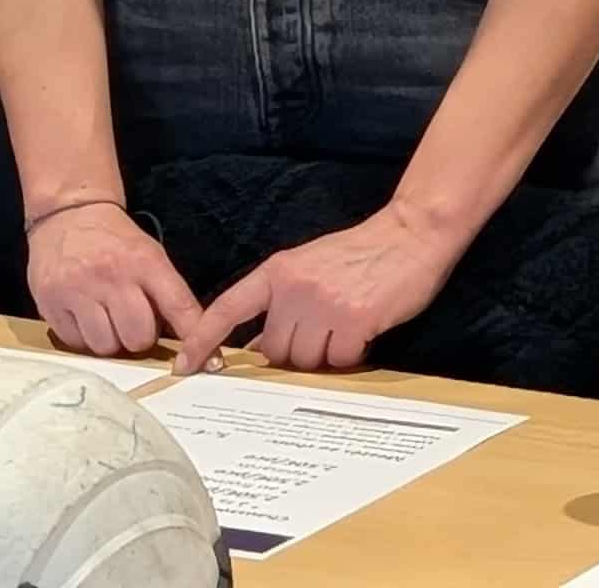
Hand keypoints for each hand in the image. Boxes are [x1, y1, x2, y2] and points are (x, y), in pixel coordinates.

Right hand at [26, 201, 199, 359]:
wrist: (69, 215)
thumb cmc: (116, 241)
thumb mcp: (149, 255)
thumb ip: (167, 293)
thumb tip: (190, 339)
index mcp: (145, 261)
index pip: (177, 305)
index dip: (193, 336)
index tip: (205, 360)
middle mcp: (112, 276)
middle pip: (138, 337)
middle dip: (139, 338)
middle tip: (132, 323)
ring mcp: (77, 291)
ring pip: (106, 347)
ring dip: (110, 341)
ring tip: (107, 319)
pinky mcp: (50, 305)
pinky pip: (76, 345)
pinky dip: (84, 338)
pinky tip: (83, 317)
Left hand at [181, 197, 460, 372]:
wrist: (412, 233)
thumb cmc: (362, 253)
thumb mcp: (311, 266)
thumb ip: (285, 298)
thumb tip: (262, 347)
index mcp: (279, 271)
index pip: (228, 309)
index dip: (203, 339)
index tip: (186, 366)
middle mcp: (295, 288)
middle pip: (274, 349)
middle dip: (295, 350)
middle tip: (324, 329)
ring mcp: (324, 304)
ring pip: (305, 359)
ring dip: (325, 353)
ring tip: (346, 325)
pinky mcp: (353, 320)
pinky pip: (338, 360)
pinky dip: (351, 353)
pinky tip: (364, 329)